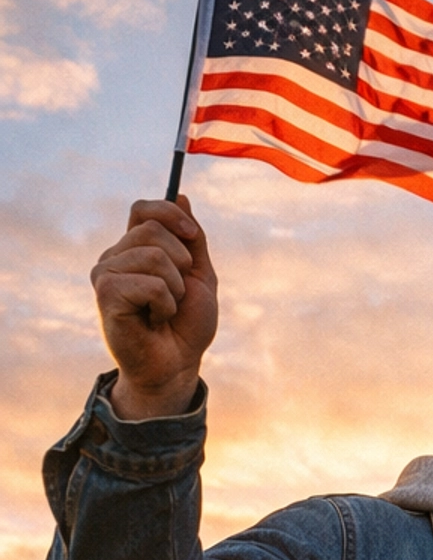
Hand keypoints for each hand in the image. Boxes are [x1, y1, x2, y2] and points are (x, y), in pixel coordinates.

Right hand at [90, 199, 217, 416]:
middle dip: (181, 262)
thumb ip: (191, 239)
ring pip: (154, 255)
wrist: (177, 365)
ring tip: (166, 309)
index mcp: (134, 249)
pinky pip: (150, 283)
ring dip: (175, 288)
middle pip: (153, 229)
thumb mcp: (199, 274)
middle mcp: (114, 257)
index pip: (143, 208)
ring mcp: (106, 274)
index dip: (170, 214)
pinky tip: (155, 319)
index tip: (193, 236)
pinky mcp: (106, 294)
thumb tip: (180, 195)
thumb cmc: (187, 325)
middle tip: (178, 292)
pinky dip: (165, 303)